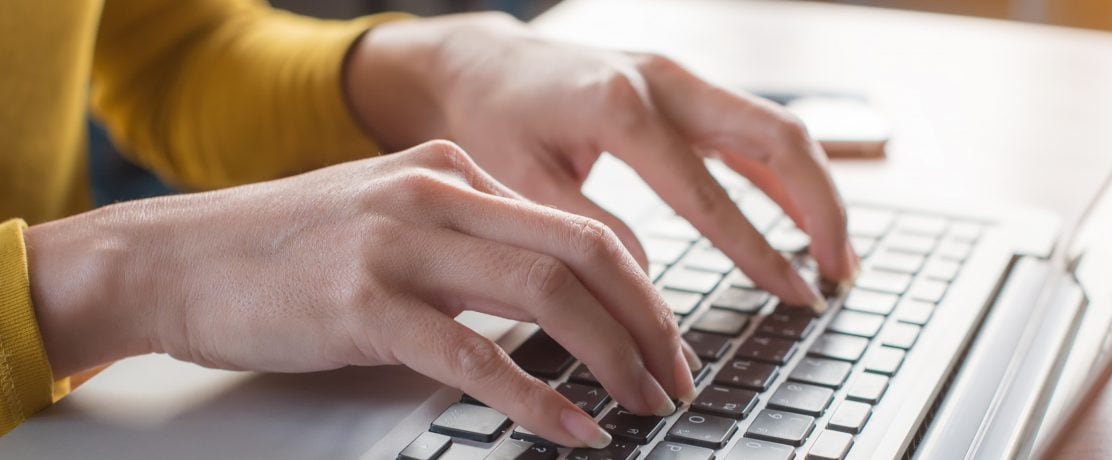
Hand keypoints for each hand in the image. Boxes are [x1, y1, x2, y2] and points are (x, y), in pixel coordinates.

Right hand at [25, 141, 693, 447]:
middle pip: (584, 251)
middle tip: (676, 379)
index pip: (580, 225)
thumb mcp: (388, 215)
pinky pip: (475, 355)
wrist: (172, 259)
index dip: (640, 289)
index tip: (664, 340)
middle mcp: (435, 192)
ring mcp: (400, 243)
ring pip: (545, 293)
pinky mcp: (364, 304)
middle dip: (648, 323)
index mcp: (451, 167)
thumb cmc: (283, 249)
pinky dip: (536, 396)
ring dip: (611, 355)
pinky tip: (570, 427)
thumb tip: (551, 290)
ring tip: (642, 404)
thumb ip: (466, 235)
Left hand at [347, 14, 859, 308]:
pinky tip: (801, 217)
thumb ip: (584, 230)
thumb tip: (645, 284)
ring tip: (839, 255)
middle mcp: (663, 82)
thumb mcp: (519, 181)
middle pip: (776, 138)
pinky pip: (752, 129)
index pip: (707, 193)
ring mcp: (679, 79)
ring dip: (815, 190)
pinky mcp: (682, 89)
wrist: (481, 66)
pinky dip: (785, 174)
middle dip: (822, 208)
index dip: (757, 251)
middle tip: (842, 273)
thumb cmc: (492, 121)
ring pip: (776, 128)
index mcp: (619, 108)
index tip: (794, 294)